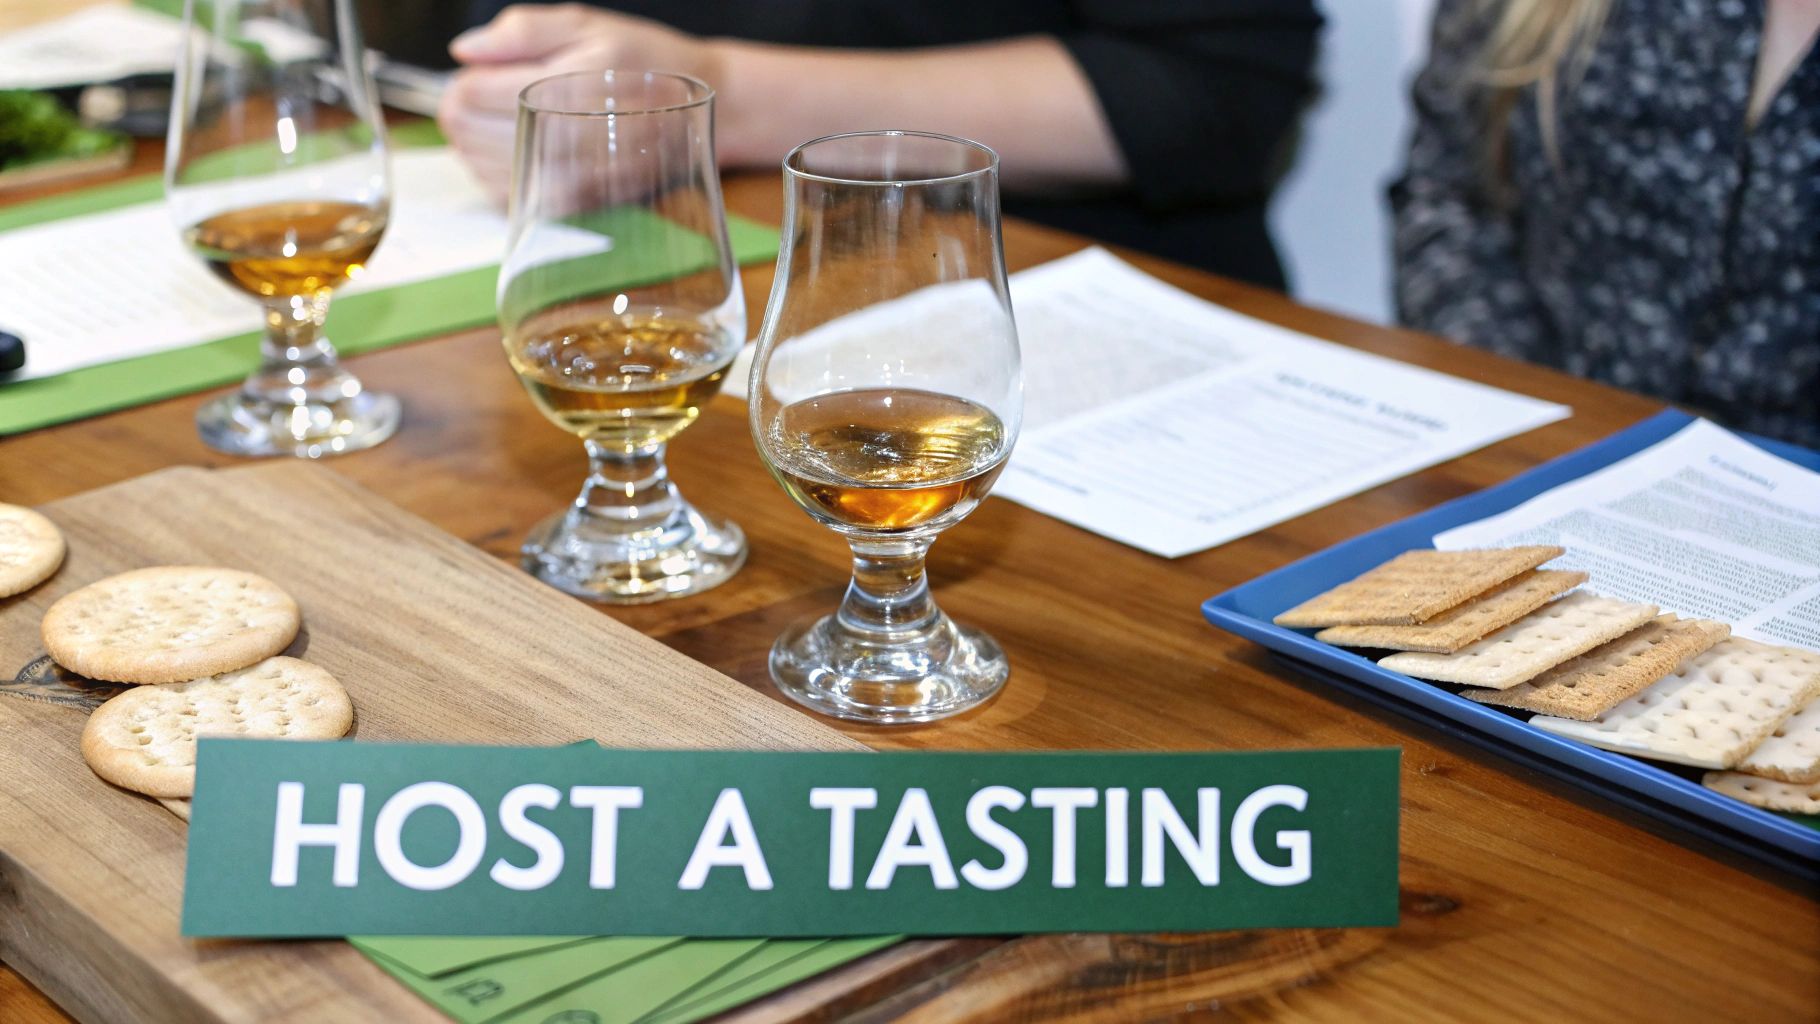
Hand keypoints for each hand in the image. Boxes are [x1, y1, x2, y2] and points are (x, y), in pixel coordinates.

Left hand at [437, 4, 724, 201]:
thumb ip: (522, 30)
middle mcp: (564, 144)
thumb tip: (465, 51)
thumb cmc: (643, 59)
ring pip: (478, 165)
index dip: (468, 78)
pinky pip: (505, 193)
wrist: (700, 109)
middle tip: (495, 92)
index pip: (471, 93)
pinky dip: (499, 169)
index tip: (490, 72)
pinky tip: (524, 147)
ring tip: (511, 118)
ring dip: (478, 140)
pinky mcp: (572, 204)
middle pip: (467, 132)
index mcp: (563, 91)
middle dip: (466, 108)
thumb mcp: (586, 24)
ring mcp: (567, 180)